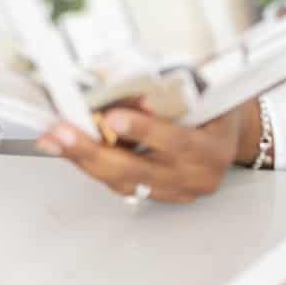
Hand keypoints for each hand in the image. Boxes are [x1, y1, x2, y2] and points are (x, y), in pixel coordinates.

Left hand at [36, 99, 261, 203]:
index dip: (145, 131)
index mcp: (213, 148)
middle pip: (139, 171)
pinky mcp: (160, 197)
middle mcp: (196, 177)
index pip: (177, 141)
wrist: (231, 135)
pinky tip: (71, 150)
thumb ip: (168, 90)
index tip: (112, 116)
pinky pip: (121, 186)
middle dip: (95, 151)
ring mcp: (177, 192)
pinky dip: (94, 167)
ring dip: (85, 160)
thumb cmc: (215, 105)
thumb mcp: (202, 89)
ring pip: (124, 182)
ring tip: (54, 140)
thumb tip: (120, 87)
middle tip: (63, 132)